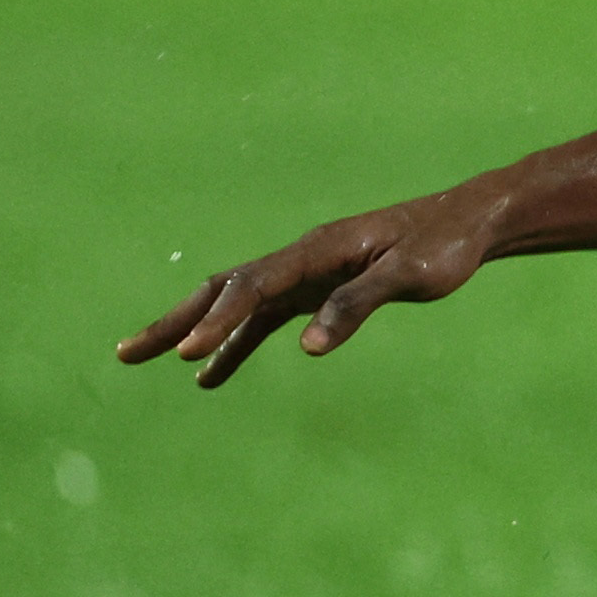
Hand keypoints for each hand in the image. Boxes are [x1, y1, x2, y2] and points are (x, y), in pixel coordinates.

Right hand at [115, 187, 503, 385]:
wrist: (469, 222)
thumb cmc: (445, 245)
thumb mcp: (410, 275)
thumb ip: (359, 304)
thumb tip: (309, 346)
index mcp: (318, 249)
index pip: (254, 287)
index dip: (218, 321)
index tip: (185, 354)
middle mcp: (302, 258)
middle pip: (225, 289)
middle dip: (176, 321)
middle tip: (127, 353)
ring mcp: (306, 273)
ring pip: (236, 303)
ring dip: (194, 331)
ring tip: (148, 360)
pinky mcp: (318, 288)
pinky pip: (264, 317)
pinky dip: (235, 343)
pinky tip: (212, 373)